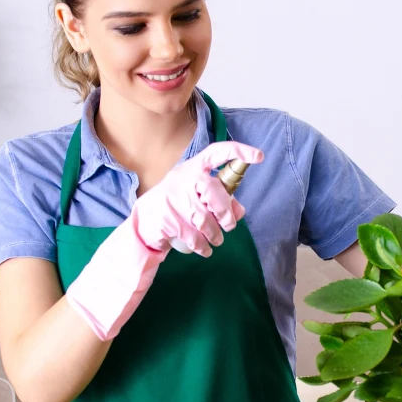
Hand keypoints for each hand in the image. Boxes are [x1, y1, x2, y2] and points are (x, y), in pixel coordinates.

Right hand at [65, 142, 262, 339]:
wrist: (143, 222)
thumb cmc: (177, 206)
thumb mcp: (196, 197)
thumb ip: (220, 201)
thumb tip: (239, 211)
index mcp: (193, 168)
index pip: (217, 152)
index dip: (238, 152)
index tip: (258, 156)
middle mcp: (182, 178)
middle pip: (214, 193)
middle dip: (226, 213)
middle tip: (229, 225)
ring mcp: (172, 198)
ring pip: (205, 219)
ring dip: (216, 235)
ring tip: (216, 240)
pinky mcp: (166, 219)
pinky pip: (193, 236)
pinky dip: (203, 246)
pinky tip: (205, 249)